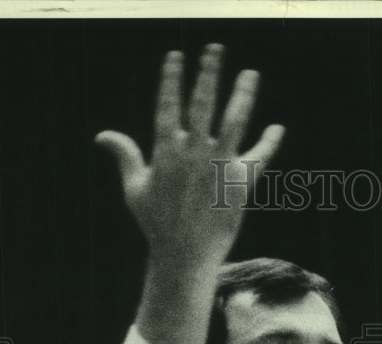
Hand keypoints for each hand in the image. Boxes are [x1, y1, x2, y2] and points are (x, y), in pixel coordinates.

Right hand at [95, 45, 284, 264]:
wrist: (185, 255)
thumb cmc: (157, 224)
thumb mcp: (135, 189)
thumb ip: (125, 156)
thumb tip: (102, 135)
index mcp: (166, 151)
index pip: (168, 104)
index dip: (171, 78)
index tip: (176, 56)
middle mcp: (194, 153)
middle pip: (203, 103)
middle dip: (209, 73)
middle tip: (215, 49)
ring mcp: (219, 166)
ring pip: (234, 121)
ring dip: (243, 94)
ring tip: (250, 74)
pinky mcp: (241, 183)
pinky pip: (260, 157)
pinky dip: (270, 142)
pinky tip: (278, 128)